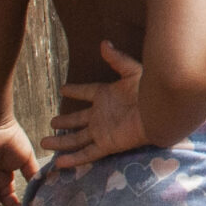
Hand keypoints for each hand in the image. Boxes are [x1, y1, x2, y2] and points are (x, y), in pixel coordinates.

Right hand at [43, 41, 148, 170]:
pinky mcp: (107, 144)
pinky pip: (87, 153)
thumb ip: (117, 59)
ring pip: (77, 138)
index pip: (86, 92)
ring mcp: (103, 130)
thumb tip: (104, 43)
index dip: (75, 91)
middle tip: (51, 122)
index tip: (63, 89)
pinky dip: (73, 158)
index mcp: (106, 95)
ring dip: (62, 142)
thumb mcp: (132, 71)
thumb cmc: (149, 90)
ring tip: (44, 142)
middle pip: (78, 119)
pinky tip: (60, 162)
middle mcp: (101, 114)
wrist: (160, 112)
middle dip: (65, 122)